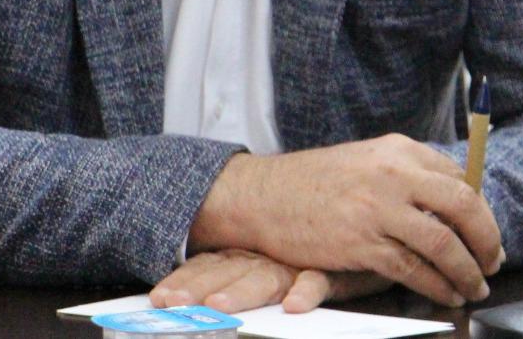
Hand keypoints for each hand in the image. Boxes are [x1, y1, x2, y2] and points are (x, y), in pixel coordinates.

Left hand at [150, 249, 392, 313]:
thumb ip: (241, 270)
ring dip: (242, 291)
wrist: (363, 217)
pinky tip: (295, 303)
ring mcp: (298, 260)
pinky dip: (308, 289)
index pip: (209, 264)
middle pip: (227, 271)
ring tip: (219, 306)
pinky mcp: (334, 268)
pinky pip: (321, 279)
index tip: (159, 298)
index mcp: (247, 251)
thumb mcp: (269, 257)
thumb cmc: (309, 247)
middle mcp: (267, 254)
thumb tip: (202, 292)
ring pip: (266, 276)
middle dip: (197, 289)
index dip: (183, 280)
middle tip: (174, 305)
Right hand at [188, 134, 502, 306]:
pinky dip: (438, 286)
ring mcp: (377, 208)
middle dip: (487, 239)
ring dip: (467, 271)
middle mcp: (392, 173)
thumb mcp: (364, 160)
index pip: (458, 176)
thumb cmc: (312, 181)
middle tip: (493, 260)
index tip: (487, 232)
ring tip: (475, 286)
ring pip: (443, 243)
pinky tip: (446, 294)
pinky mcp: (362, 243)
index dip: (481, 210)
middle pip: (462, 206)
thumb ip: (404, 174)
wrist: (262, 196)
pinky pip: (414, 269)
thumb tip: (449, 200)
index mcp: (396, 149)